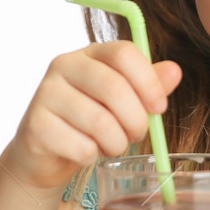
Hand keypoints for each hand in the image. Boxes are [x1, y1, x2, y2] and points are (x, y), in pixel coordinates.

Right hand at [5, 41, 182, 191]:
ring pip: (100, 122)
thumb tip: (175, 70)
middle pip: (114, 87)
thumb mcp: (125, 101)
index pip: (124, 53)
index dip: (149, 82)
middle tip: (136, 135)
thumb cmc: (91, 122)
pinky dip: (92, 156)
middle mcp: (64, 65)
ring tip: (112, 145)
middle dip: (136, 120)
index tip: (159, 107)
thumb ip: (149, 85)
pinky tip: (86, 153)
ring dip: (116, 143)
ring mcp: (45, 93)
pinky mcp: (35, 124)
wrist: (46, 153)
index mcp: (90, 53)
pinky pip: (80, 146)